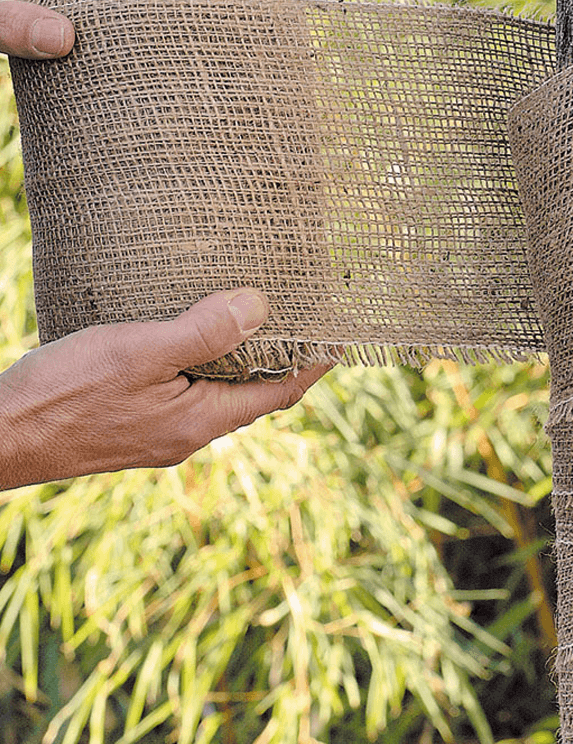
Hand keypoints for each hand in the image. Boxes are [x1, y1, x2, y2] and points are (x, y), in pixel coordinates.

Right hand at [0, 290, 332, 489]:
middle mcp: (188, 435)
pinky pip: (187, 394)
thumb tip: (260, 308)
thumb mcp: (139, 353)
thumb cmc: (63, 396)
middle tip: (301, 321)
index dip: (313, 366)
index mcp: (201, 421)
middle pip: (254, 395)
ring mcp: (161, 435)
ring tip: (254, 321)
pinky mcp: (136, 427)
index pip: (279, 393)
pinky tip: (191, 339)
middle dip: (281, 359)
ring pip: (219, 394)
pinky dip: (204, 366)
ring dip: (241, 361)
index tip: (339, 339)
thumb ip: (202, 333)